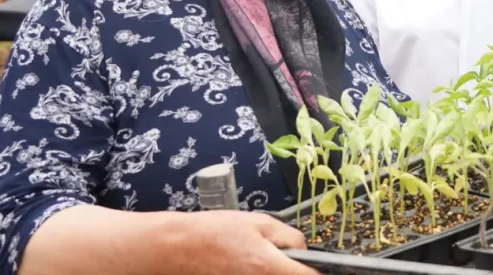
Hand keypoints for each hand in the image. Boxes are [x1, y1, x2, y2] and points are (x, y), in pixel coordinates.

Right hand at [170, 210, 317, 274]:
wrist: (176, 250)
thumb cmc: (214, 233)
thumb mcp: (259, 223)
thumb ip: (289, 236)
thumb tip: (304, 249)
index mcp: (270, 268)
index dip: (316, 270)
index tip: (312, 264)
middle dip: (292, 271)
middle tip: (283, 261)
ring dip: (276, 273)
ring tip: (256, 261)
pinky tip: (247, 267)